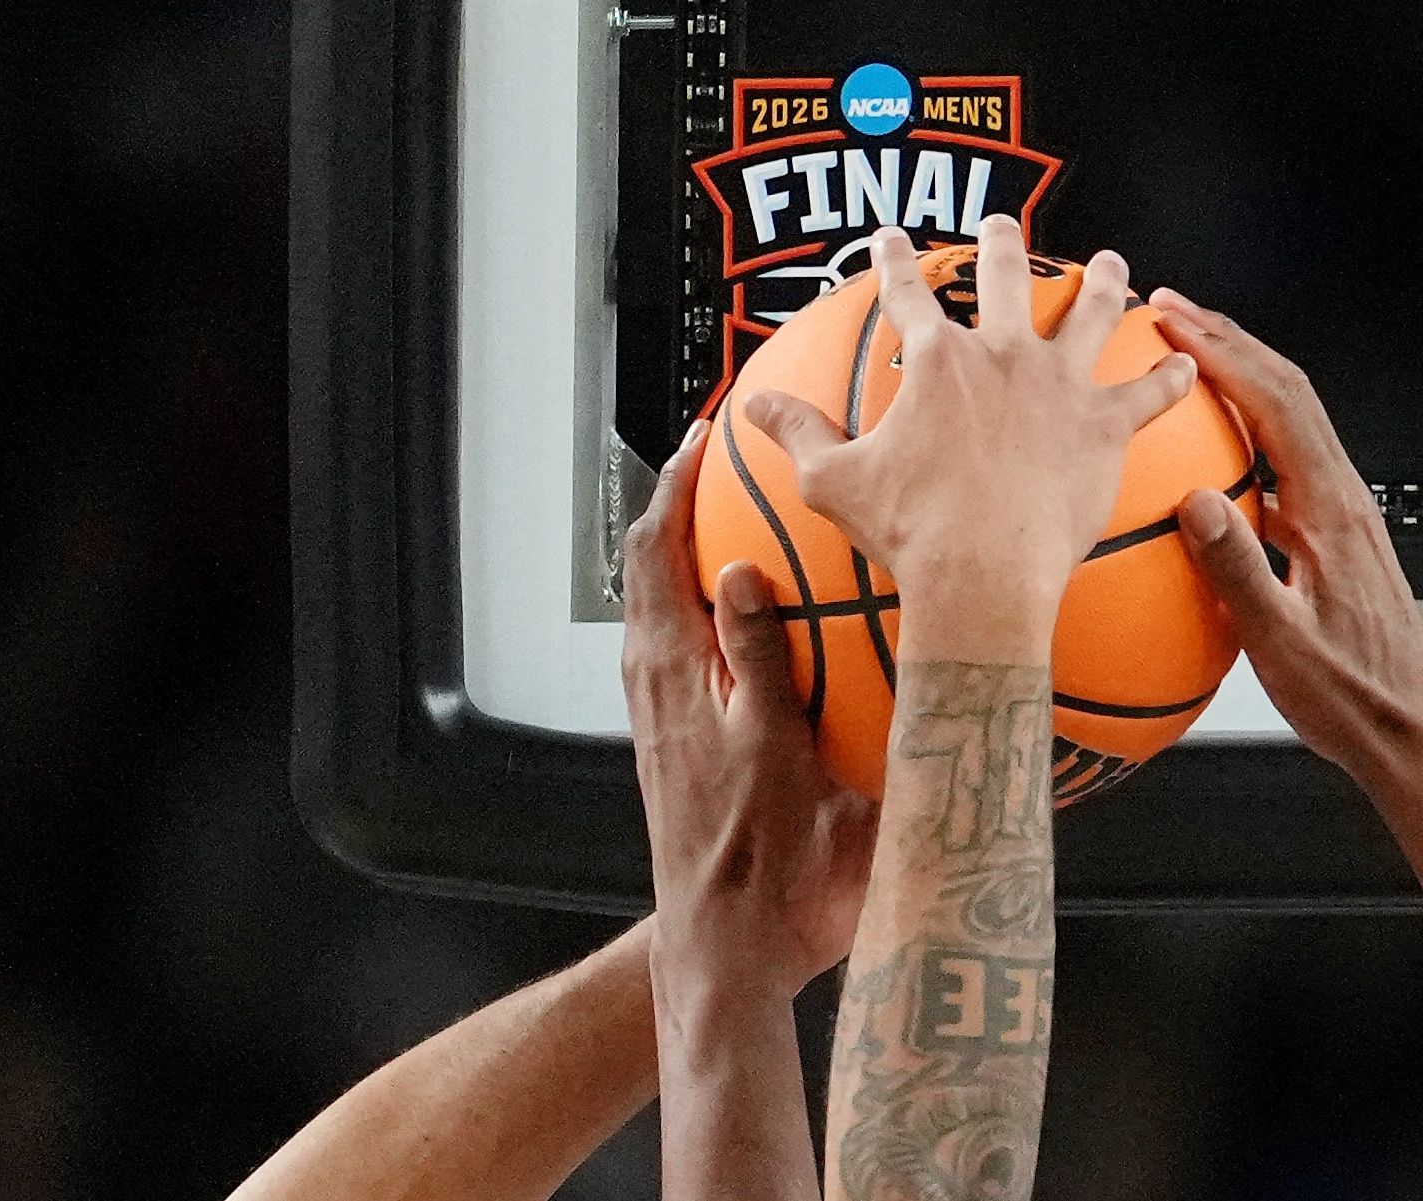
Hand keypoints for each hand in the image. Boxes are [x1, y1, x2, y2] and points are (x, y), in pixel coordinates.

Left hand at [623, 420, 878, 994]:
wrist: (731, 942)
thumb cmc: (759, 856)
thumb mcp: (772, 748)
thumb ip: (757, 659)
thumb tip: (737, 573)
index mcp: (670, 674)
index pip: (653, 554)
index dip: (672, 488)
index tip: (701, 436)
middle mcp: (656, 685)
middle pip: (650, 570)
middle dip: (680, 507)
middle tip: (720, 461)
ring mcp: (667, 715)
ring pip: (669, 609)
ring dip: (695, 555)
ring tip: (741, 518)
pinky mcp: (685, 744)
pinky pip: (693, 653)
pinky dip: (717, 611)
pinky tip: (765, 616)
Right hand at [745, 218, 1197, 652]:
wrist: (982, 575)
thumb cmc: (907, 532)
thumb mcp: (832, 481)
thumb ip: (796, 433)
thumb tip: (751, 407)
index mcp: (936, 360)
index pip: (907, 292)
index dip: (896, 260)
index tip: (892, 238)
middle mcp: (1001, 354)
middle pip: (1004, 278)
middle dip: (1000, 242)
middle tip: (1001, 224)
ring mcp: (1058, 386)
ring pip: (1089, 313)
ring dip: (1102, 283)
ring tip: (1111, 264)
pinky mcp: (1104, 427)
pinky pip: (1147, 394)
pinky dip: (1167, 378)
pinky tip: (1184, 363)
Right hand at [1151, 289, 1422, 786]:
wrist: (1409, 735)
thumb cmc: (1354, 700)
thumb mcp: (1281, 644)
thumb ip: (1237, 571)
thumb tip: (1195, 501)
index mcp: (1334, 514)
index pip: (1278, 405)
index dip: (1224, 351)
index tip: (1174, 320)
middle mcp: (1344, 501)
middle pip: (1287, 393)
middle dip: (1228, 340)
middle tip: (1170, 311)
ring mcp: (1341, 516)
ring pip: (1289, 421)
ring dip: (1239, 377)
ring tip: (1185, 355)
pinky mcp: (1332, 538)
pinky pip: (1284, 463)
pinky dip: (1244, 431)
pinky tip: (1207, 449)